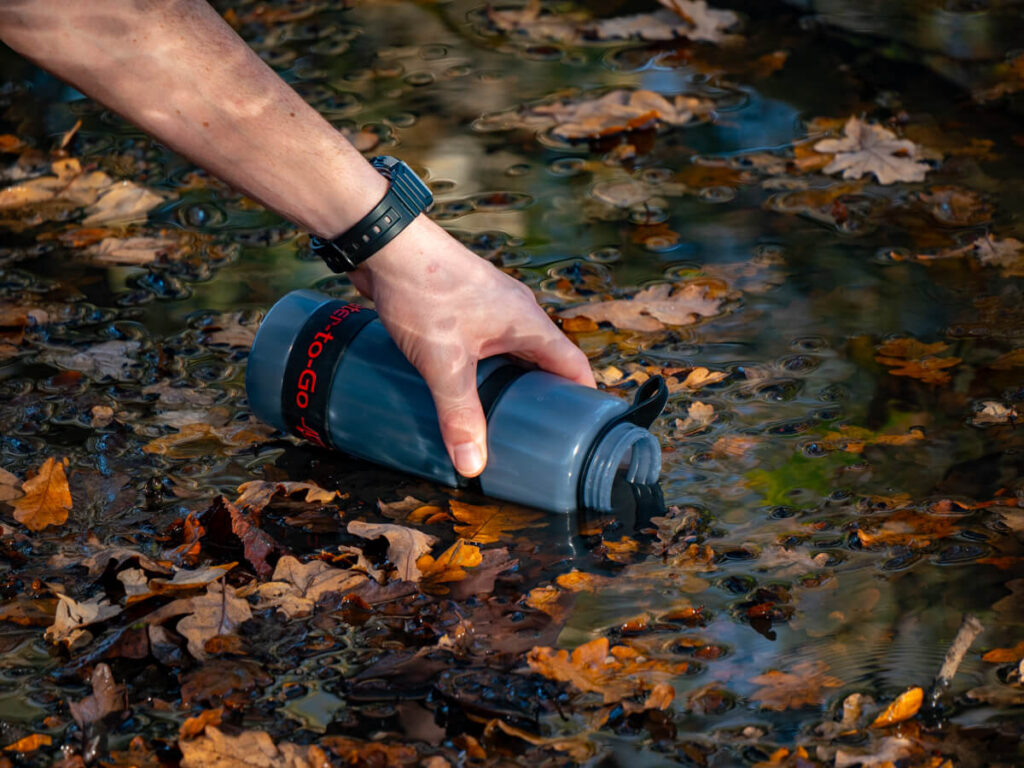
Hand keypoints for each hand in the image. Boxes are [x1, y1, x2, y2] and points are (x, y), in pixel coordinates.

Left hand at [349, 215, 595, 476]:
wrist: (387, 243)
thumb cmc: (425, 292)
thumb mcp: (444, 363)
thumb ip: (459, 413)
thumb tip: (472, 465)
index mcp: (530, 323)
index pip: (574, 366)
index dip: (582, 399)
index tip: (579, 432)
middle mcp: (517, 313)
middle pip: (545, 362)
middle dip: (541, 398)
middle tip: (534, 436)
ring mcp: (490, 307)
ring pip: (512, 353)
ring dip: (508, 383)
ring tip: (499, 420)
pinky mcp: (463, 305)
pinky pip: (485, 344)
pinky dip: (483, 368)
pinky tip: (462, 388)